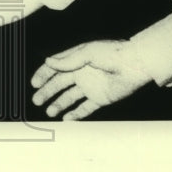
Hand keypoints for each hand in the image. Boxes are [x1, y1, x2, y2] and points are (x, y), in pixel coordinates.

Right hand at [30, 40, 151, 118]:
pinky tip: (66, 119)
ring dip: (59, 104)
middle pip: (60, 84)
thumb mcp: (88, 53)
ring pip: (70, 97)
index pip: (56, 67)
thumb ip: (68, 60)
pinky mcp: (100, 98)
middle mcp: (82, 72)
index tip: (34, 83)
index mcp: (77, 59)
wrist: (136, 65)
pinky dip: (75, 114)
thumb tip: (48, 62)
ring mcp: (91, 86)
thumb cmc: (113, 53)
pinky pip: (85, 108)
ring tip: (49, 112)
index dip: (44, 75)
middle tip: (37, 100)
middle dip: (47, 91)